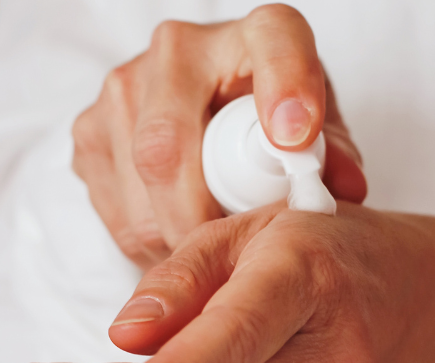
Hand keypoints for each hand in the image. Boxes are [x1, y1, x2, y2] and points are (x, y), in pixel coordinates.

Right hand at [71, 4, 366, 269]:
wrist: (208, 113)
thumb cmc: (272, 123)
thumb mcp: (317, 134)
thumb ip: (334, 158)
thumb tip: (344, 189)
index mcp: (257, 35)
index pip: (274, 44)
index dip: (285, 87)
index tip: (295, 138)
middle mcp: (179, 49)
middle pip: (169, 144)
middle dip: (201, 218)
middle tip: (231, 255)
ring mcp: (123, 87)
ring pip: (138, 185)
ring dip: (176, 236)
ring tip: (211, 249)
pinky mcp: (90, 130)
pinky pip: (114, 207)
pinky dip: (149, 239)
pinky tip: (180, 235)